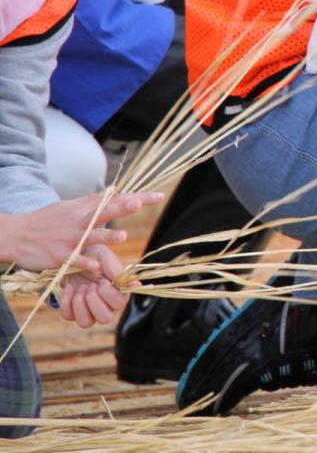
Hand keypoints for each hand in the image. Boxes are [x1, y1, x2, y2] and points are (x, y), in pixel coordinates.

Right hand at [6, 191, 164, 272]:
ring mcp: (71, 239)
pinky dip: (86, 264)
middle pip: (104, 212)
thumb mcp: (70, 206)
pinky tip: (96, 267)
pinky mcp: (61, 256)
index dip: (137, 198)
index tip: (158, 196)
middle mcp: (80, 222)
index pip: (114, 200)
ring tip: (122, 236)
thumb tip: (116, 191)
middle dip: (122, 207)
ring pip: (92, 236)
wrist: (17, 235)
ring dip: (107, 236)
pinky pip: (76, 261)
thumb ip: (93, 202)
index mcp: (84, 209)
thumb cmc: (48, 220)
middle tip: (138, 203)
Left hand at [59, 245, 133, 327]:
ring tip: (80, 288)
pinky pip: (69, 316)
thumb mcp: (104, 256)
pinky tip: (70, 288)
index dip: (108, 293)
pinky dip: (67, 301)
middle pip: (105, 319)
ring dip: (80, 303)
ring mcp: (89, 312)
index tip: (102, 280)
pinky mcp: (72, 313)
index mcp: (119, 293)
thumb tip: (136, 285)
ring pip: (86, 323)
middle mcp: (106, 306)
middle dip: (93, 300)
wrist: (70, 256)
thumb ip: (117, 269)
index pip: (119, 303)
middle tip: (89, 285)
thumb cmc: (93, 255)